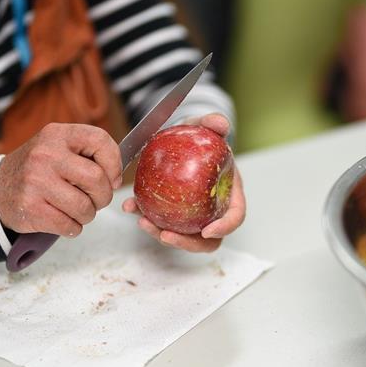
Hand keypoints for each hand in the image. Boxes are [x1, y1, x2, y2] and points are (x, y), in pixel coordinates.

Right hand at [0, 123, 121, 236]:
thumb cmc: (39, 170)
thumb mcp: (59, 148)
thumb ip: (89, 155)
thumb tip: (116, 179)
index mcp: (57, 134)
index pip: (100, 140)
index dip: (114, 163)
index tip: (111, 177)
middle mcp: (45, 154)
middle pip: (97, 179)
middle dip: (103, 196)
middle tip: (95, 199)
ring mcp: (35, 181)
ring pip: (85, 207)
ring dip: (88, 215)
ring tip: (77, 210)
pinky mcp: (30, 208)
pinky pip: (70, 225)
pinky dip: (73, 228)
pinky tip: (63, 219)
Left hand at [122, 113, 245, 251]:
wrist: (180, 141)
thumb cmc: (197, 138)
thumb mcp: (202, 126)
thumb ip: (212, 123)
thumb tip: (220, 124)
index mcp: (230, 193)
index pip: (235, 216)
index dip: (225, 227)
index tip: (207, 231)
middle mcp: (214, 210)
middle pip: (209, 239)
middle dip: (188, 243)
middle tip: (166, 234)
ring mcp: (194, 216)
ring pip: (184, 237)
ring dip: (162, 234)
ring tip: (143, 222)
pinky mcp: (174, 215)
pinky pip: (162, 223)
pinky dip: (146, 218)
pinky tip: (130, 208)